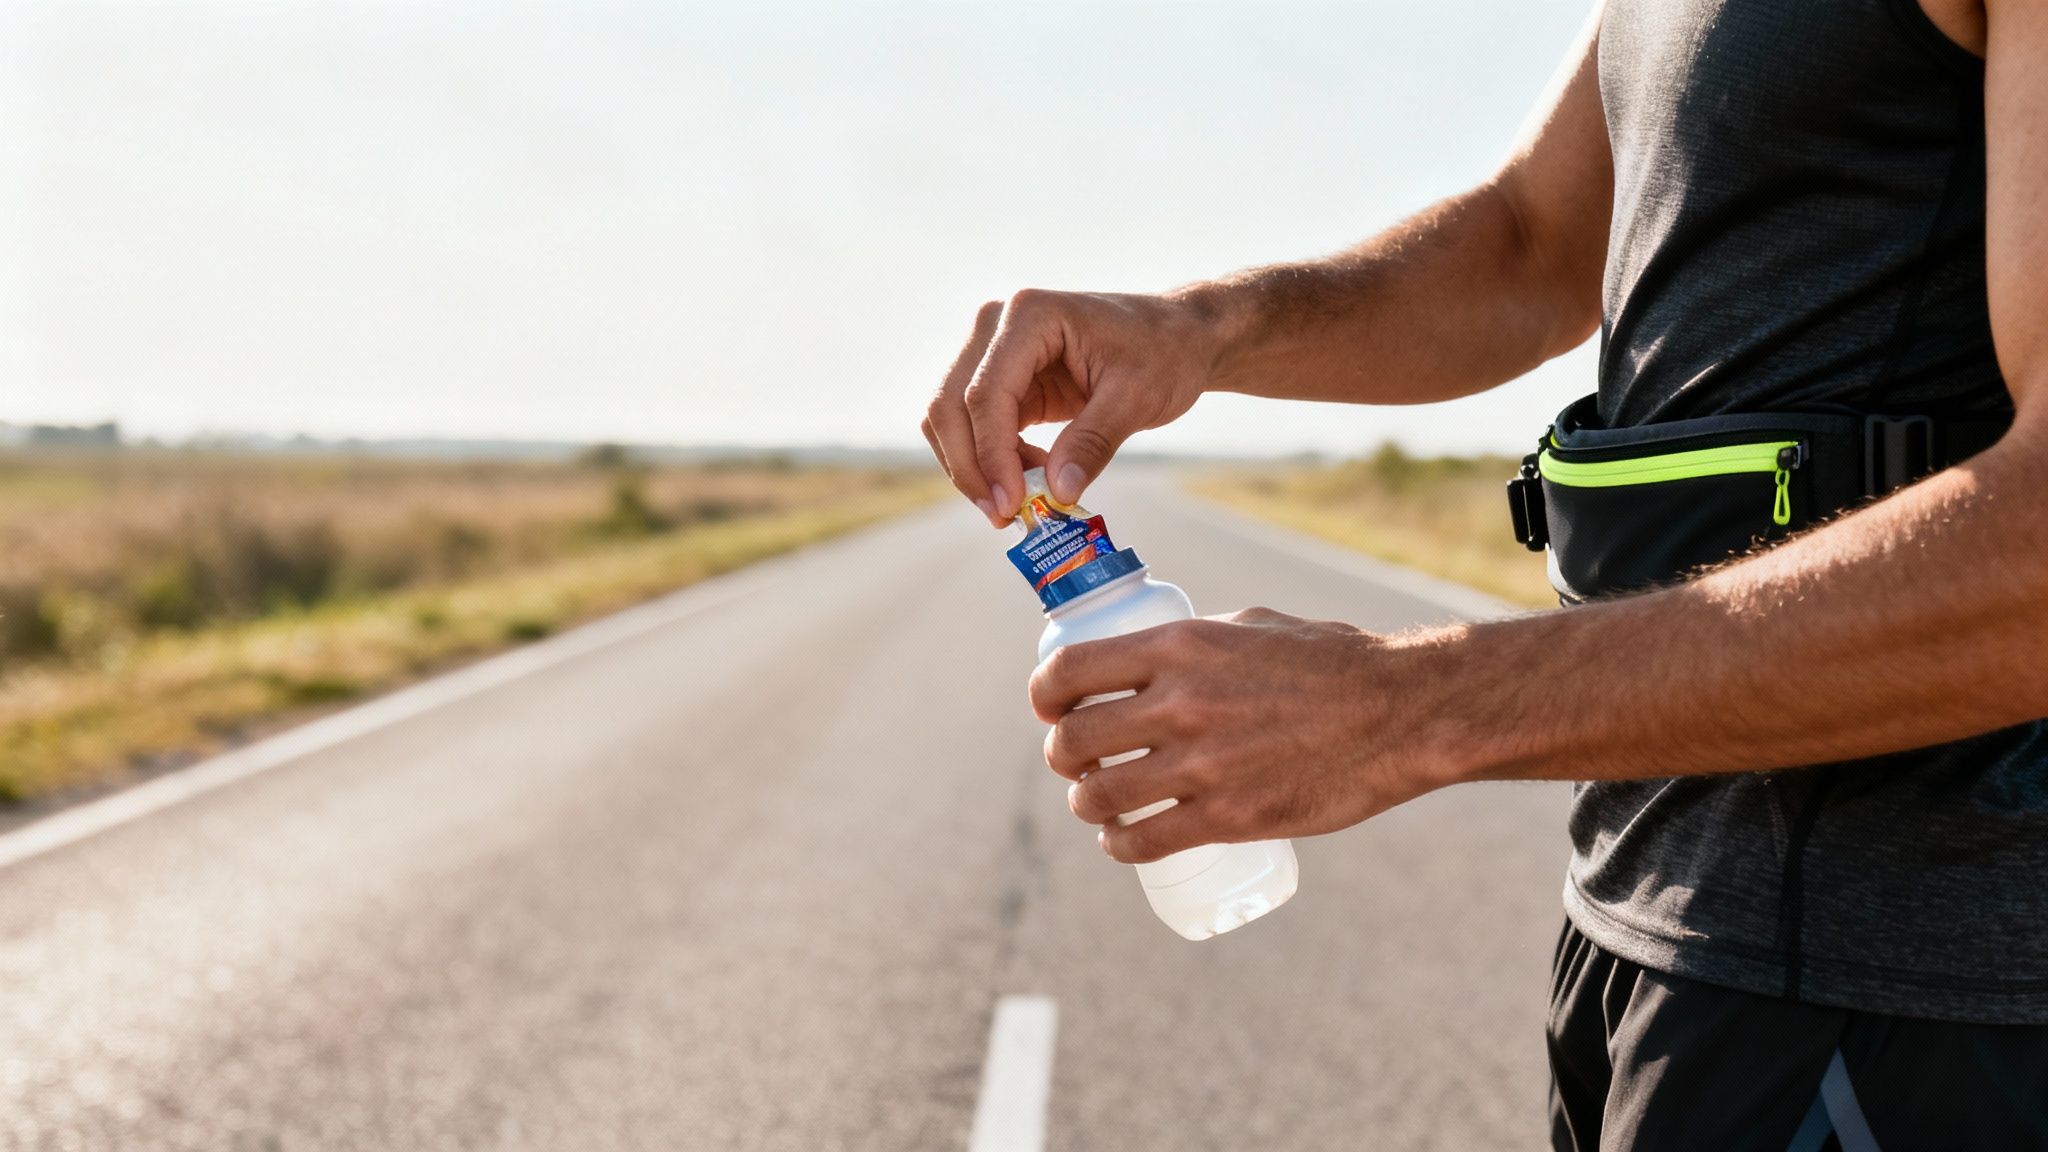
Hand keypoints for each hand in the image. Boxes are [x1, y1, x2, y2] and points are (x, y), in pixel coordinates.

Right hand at [922, 290, 1213, 525]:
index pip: (985, 393)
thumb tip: (1057, 493)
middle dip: (970, 467)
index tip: (1011, 503)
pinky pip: (975, 425)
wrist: (1176, 337)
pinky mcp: (1000, 378)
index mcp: (1029, 315)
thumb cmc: (1163, 353)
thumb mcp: (1136, 399)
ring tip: (1019, 502)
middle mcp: (996, 325)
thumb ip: (1092, 443)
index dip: (991, 454)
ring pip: (950, 418)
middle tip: (1002, 516)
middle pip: (950, 404)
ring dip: (974, 467)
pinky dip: (992, 460)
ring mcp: (992, 349)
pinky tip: (1028, 480)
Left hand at [1028, 608, 1458, 862]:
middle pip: (1071, 741)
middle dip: (1063, 755)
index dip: (1045, 696)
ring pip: (1097, 797)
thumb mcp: (1249, 626)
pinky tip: (1121, 840)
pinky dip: (1119, 846)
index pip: (1068, 672)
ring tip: (1097, 802)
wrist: (1400, 713)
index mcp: (1178, 646)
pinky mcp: (1228, 817)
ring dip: (1086, 803)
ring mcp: (1201, 765)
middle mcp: (1179, 703)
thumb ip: (1194, 644)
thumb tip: (1152, 662)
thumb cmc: (1331, 661)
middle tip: (1077, 761)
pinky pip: (1143, 842)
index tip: (1051, 708)